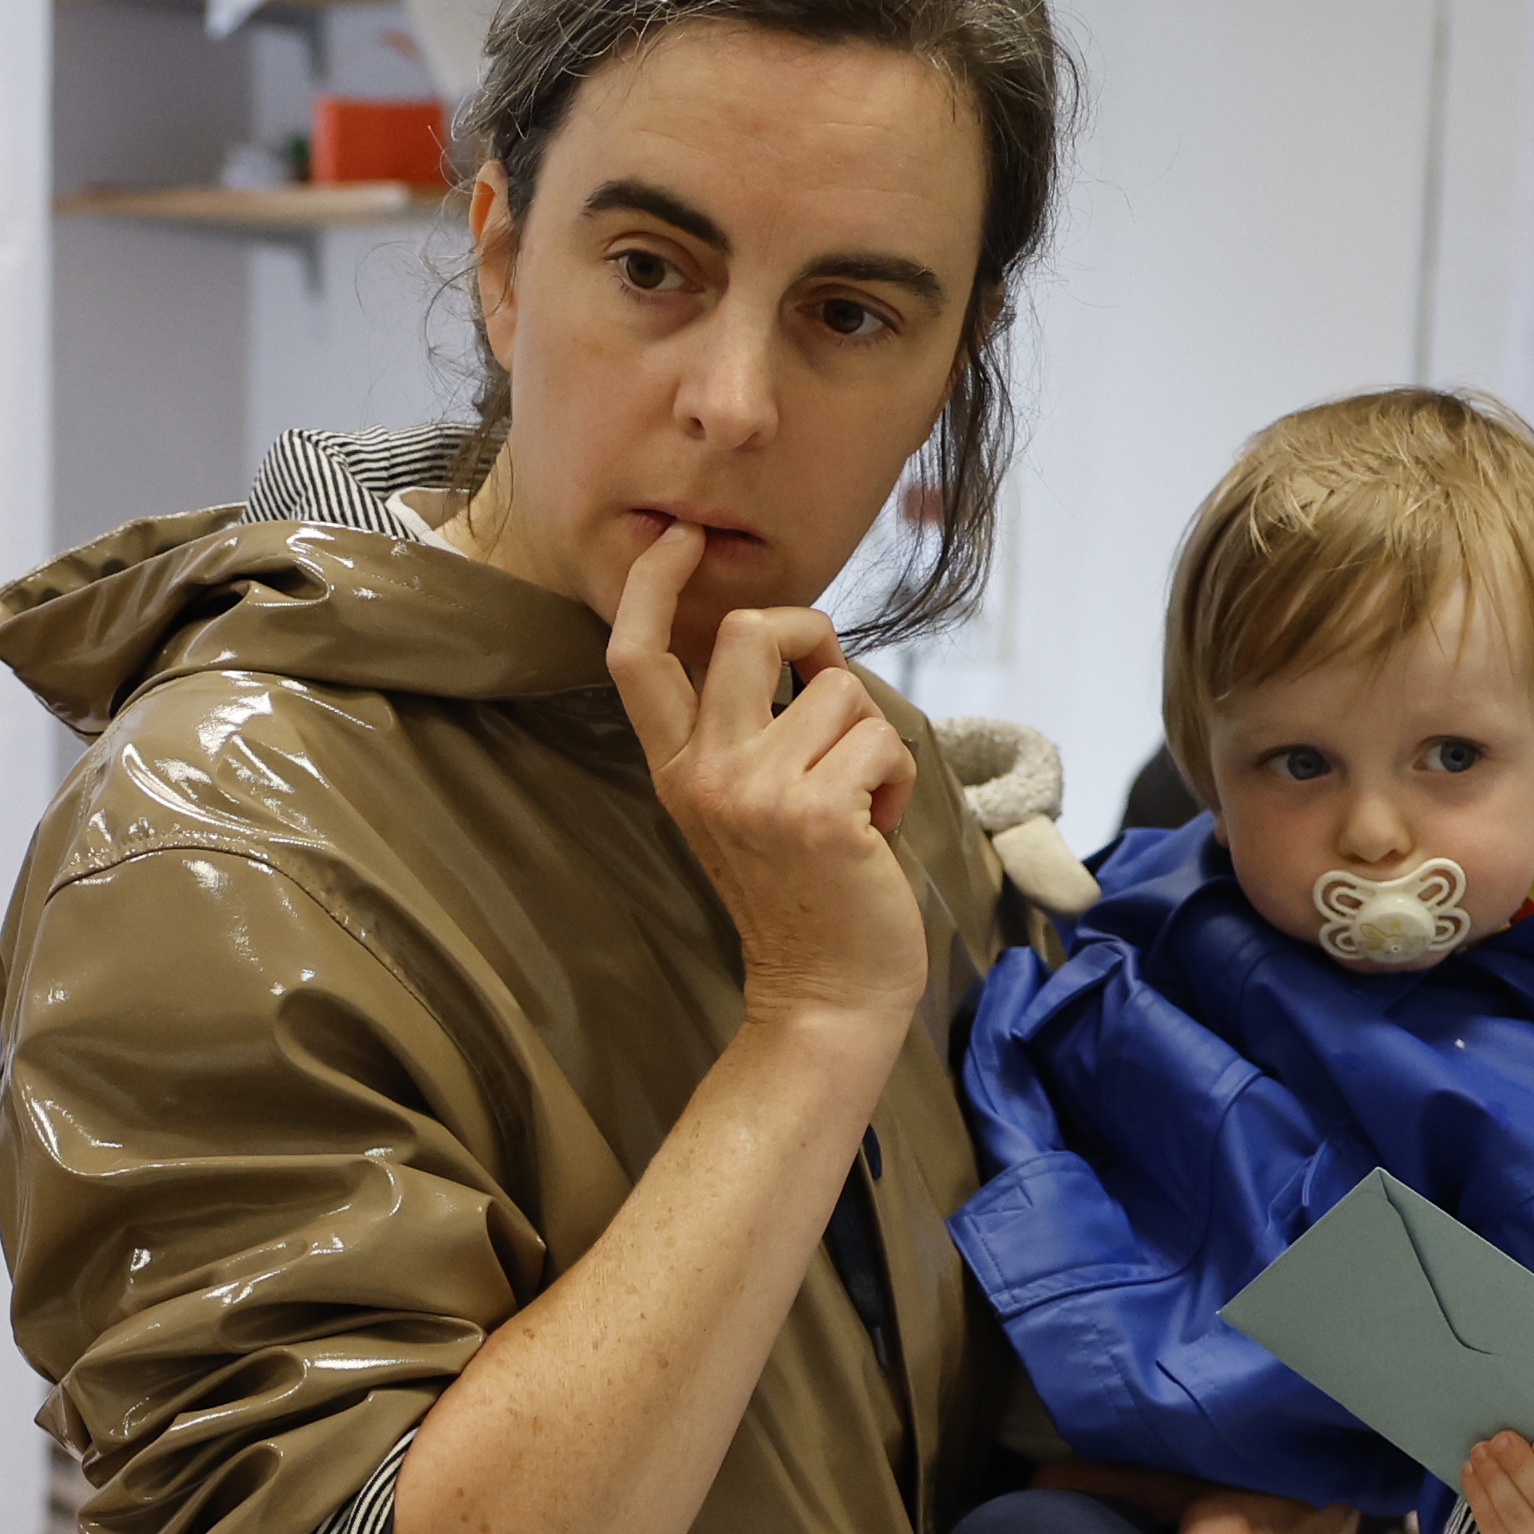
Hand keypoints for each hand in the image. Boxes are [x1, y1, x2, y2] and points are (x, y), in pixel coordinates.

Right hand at [602, 523, 924, 1039]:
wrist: (825, 994)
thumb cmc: (804, 894)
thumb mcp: (746, 806)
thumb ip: (748, 729)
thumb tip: (801, 643)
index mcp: (676, 769)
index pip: (636, 657)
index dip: (655, 584)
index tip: (682, 539)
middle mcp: (704, 775)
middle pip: (749, 632)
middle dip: (810, 634)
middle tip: (830, 680)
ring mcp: (757, 794)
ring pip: (839, 690)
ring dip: (870, 737)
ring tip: (860, 800)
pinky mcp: (818, 814)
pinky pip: (881, 740)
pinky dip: (897, 779)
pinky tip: (878, 827)